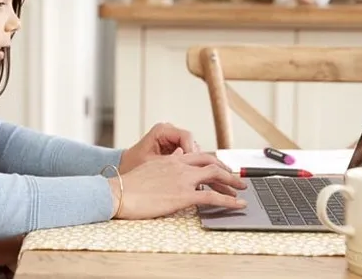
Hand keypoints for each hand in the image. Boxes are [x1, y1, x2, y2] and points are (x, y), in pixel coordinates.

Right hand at [107, 152, 246, 219]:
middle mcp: (179, 165)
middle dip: (226, 169)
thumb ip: (162, 167)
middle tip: (236, 178)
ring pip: (216, 175)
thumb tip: (171, 164)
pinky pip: (213, 197)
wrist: (119, 192)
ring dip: (232, 182)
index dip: (212, 162)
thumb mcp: (146, 170)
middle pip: (211, 162)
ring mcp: (183, 179)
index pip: (198, 156)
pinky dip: (229, 201)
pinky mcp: (184, 195)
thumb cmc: (127, 186)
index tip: (220, 168)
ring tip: (242, 189)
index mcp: (170, 160)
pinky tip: (238, 205)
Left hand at [118, 122, 199, 173]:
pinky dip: (188, 166)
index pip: (186, 136)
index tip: (192, 167)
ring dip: (191, 163)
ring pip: (193, 150)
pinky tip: (184, 177)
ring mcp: (174, 140)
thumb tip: (187, 158)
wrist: (126, 170)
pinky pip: (188, 156)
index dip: (192, 151)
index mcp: (162, 130)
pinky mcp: (176, 149)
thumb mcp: (151, 163)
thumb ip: (169, 160)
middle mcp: (170, 132)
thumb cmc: (133, 165)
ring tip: (186, 177)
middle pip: (192, 143)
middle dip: (193, 159)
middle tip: (192, 175)